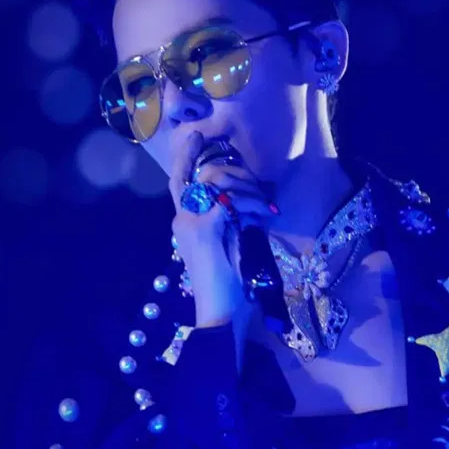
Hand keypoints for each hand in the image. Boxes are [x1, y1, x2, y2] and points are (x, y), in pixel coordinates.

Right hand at [168, 132, 277, 331]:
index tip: (198, 134)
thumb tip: (252, 196)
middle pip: (200, 173)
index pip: (180, 179)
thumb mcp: (232, 242)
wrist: (221, 313)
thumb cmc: (229, 284)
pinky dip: (250, 203)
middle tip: (260, 186)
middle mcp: (181, 218)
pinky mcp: (205, 230)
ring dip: (247, 188)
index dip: (187, 154)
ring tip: (267, 205)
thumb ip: (233, 217)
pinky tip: (265, 214)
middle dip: (233, 169)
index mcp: (185, 221)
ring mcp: (190, 223)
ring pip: (217, 182)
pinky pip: (229, 201)